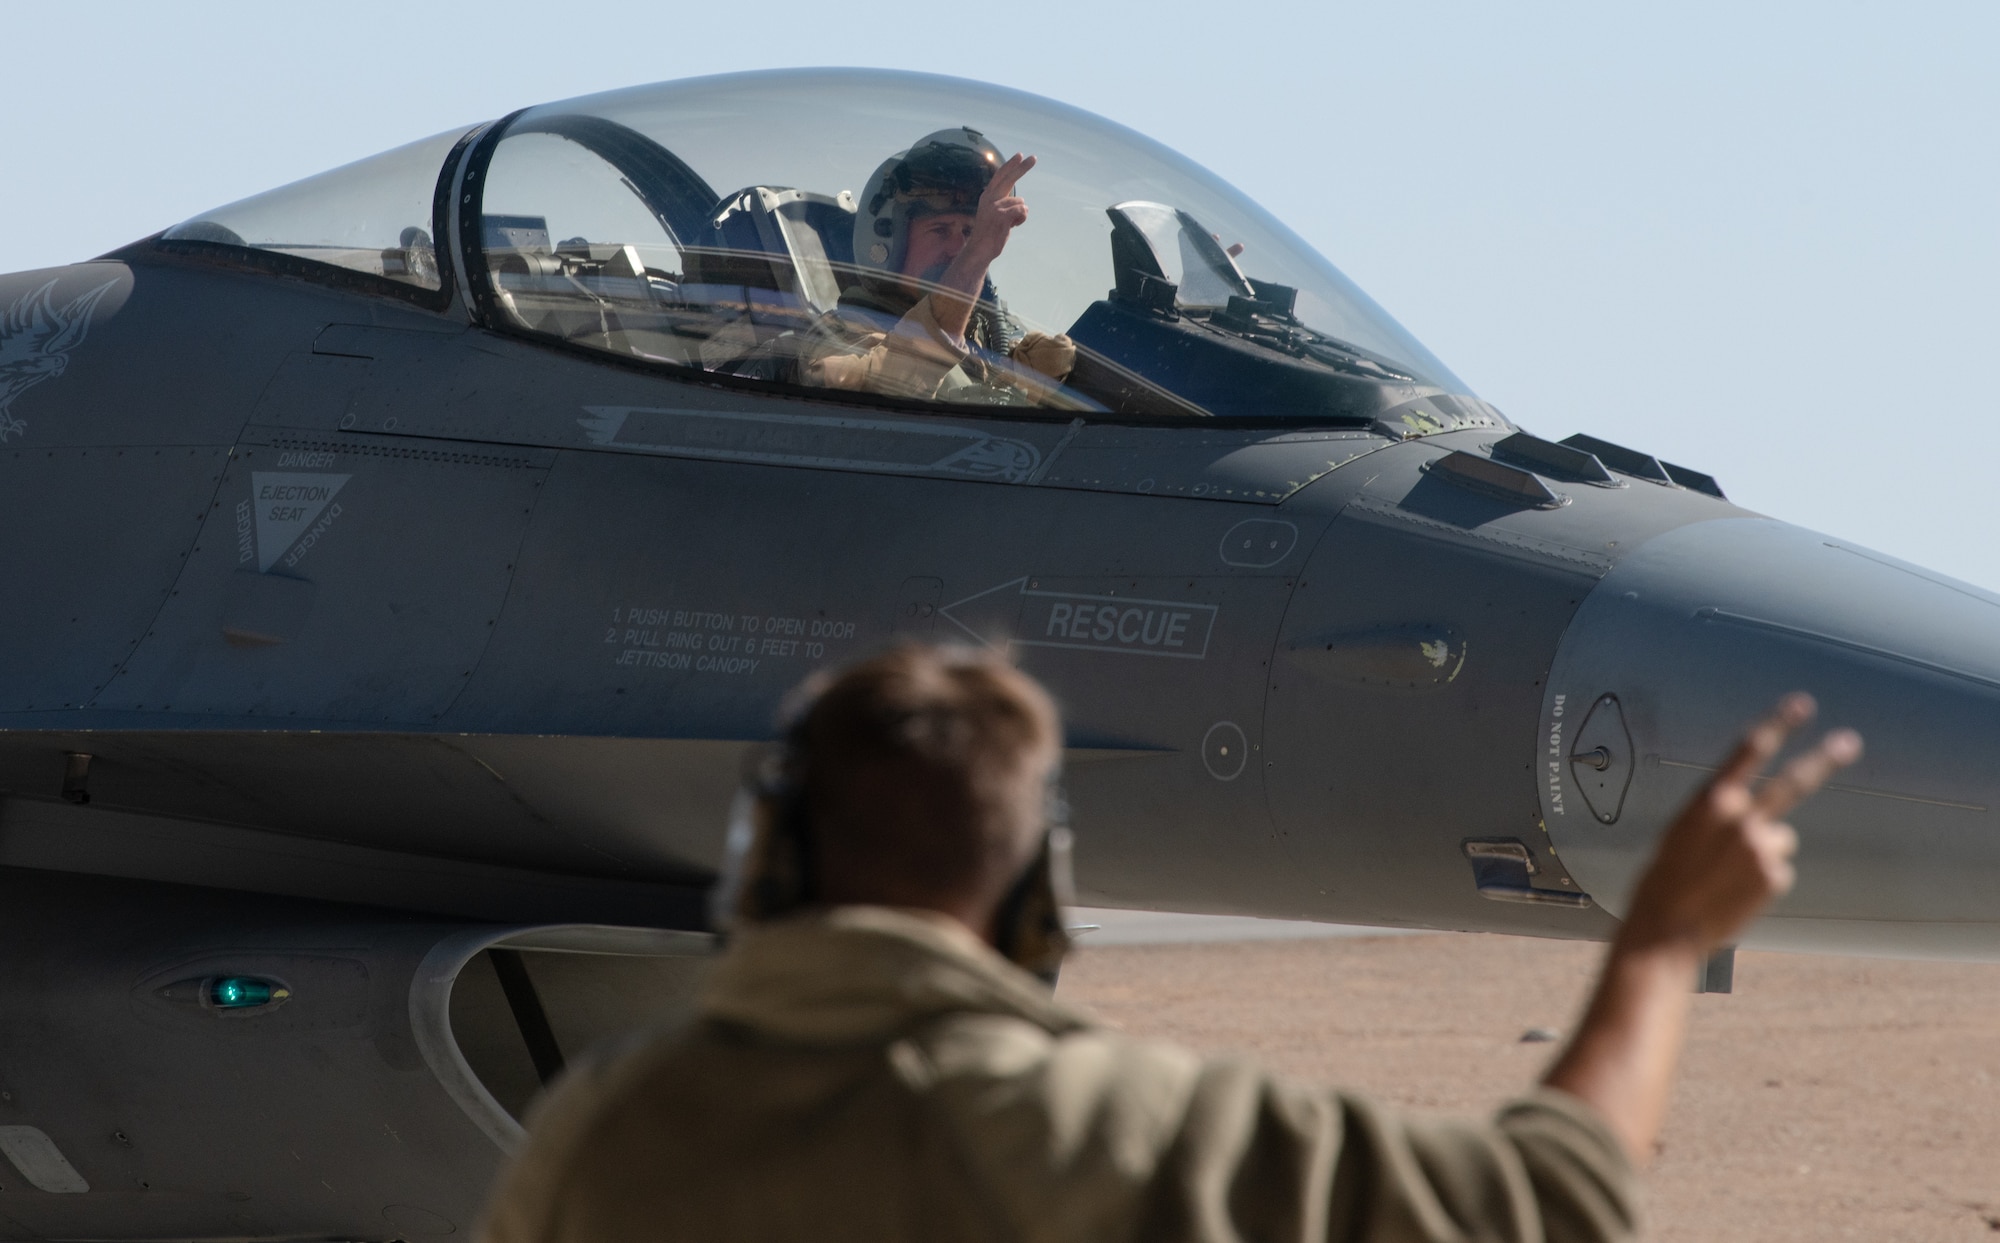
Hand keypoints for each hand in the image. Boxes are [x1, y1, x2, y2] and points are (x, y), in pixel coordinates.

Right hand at [965, 153, 1034, 262]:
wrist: (981, 249)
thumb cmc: (991, 232)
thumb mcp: (994, 213)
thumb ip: (1003, 203)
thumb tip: (1020, 201)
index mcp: (987, 195)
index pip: (1000, 175)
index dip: (1010, 165)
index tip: (1020, 155)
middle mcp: (989, 198)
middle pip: (1009, 178)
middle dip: (1022, 167)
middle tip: (1034, 158)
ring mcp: (995, 206)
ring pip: (1021, 202)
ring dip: (1021, 214)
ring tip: (1010, 224)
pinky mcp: (1001, 215)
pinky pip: (1022, 210)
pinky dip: (1022, 219)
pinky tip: (1013, 226)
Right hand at [1618, 693, 1860, 954]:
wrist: (1664, 927)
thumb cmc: (1664, 880)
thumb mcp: (1682, 835)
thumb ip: (1721, 819)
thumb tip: (1764, 825)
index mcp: (1708, 801)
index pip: (1748, 751)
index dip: (1777, 724)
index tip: (1800, 705)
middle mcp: (1739, 819)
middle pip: (1791, 783)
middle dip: (1822, 759)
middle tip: (1849, 741)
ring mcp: (1760, 849)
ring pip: (1779, 839)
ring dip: (1762, 852)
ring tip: (1727, 874)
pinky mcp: (1773, 878)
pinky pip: (1777, 870)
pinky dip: (1760, 880)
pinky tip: (1733, 893)